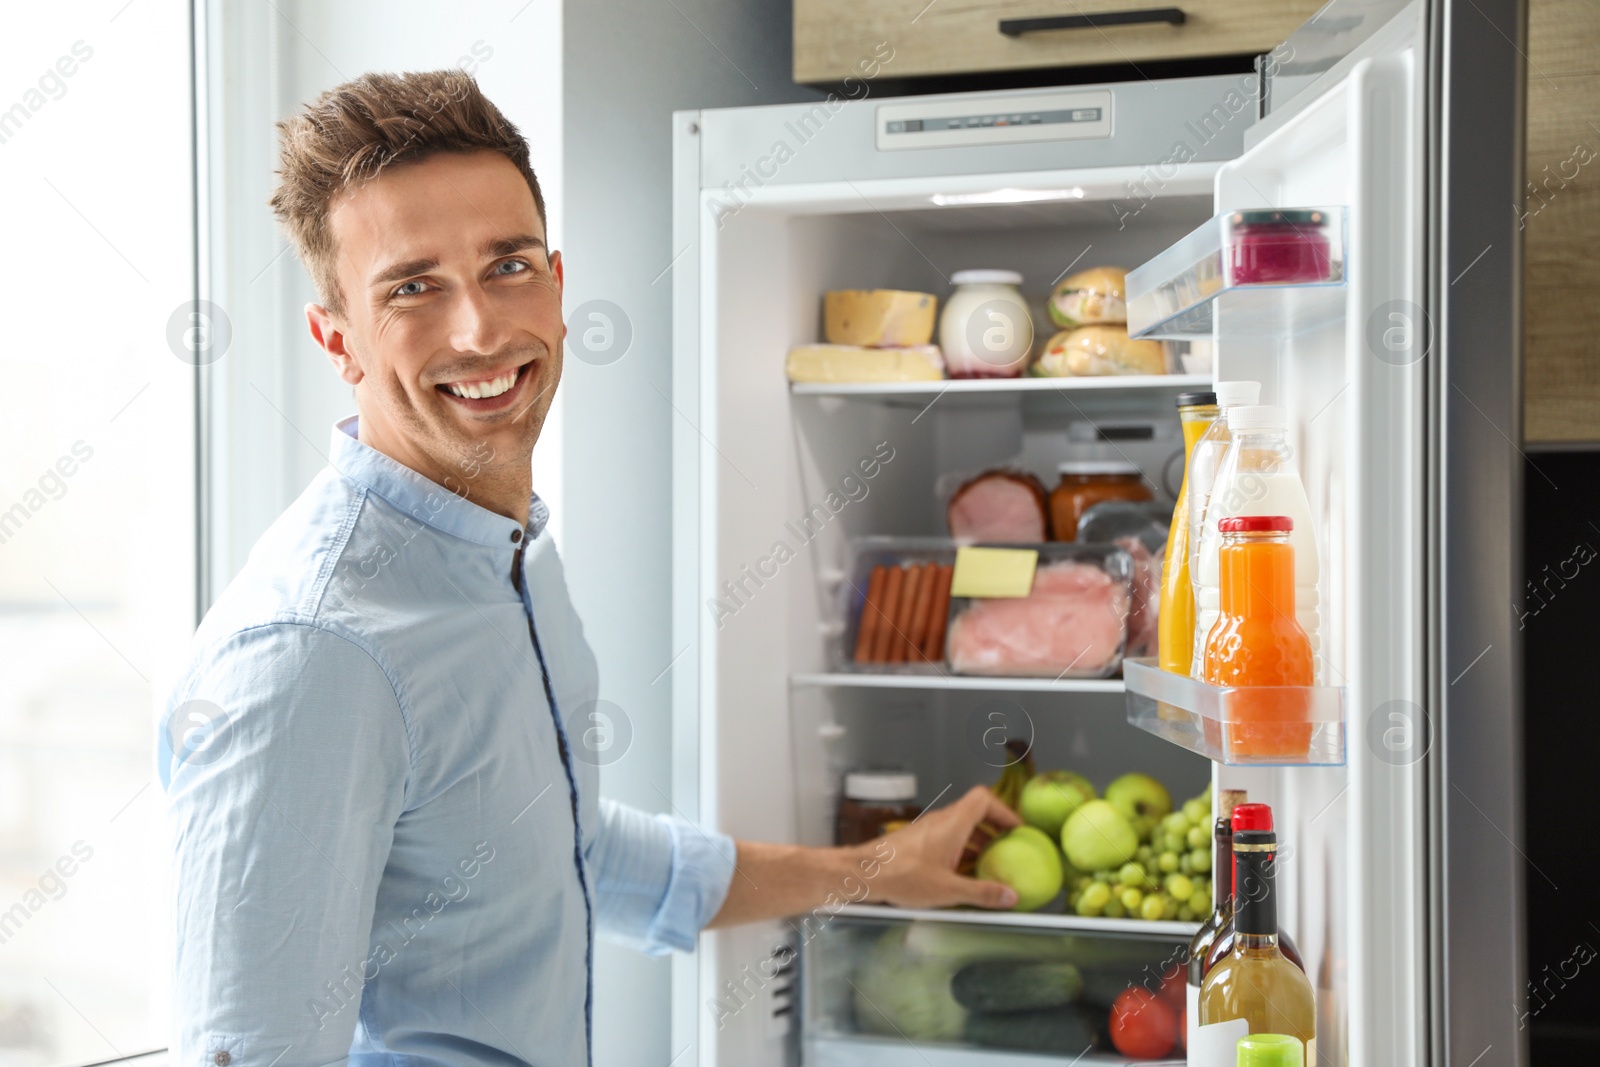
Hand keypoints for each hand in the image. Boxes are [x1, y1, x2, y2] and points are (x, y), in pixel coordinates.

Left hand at [857, 785, 1021, 909]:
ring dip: (977, 841)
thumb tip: (1011, 897)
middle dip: (994, 829)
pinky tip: (962, 873)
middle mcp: (940, 821)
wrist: (863, 874)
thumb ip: (982, 893)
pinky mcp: (917, 842)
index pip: (983, 799)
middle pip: (974, 813)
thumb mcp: (948, 890)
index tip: (1017, 829)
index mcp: (952, 824)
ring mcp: (927, 830)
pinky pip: (946, 839)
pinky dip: (960, 850)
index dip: (1004, 810)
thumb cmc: (903, 876)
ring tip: (990, 864)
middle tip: (1009, 848)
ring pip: (959, 827)